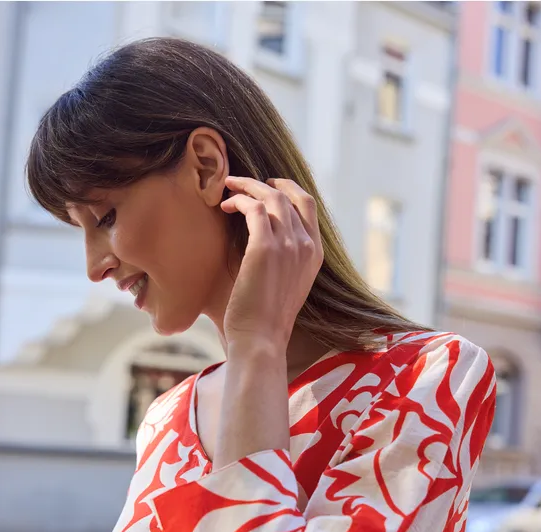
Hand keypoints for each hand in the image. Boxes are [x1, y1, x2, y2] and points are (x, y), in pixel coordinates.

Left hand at [220, 176, 323, 350]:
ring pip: (272, 197)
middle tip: (240, 182)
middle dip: (263, 184)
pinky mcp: (265, 247)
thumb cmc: (265, 320)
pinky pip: (255, 207)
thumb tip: (264, 243)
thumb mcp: (286, 286)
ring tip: (228, 189)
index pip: (308, 206)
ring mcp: (289, 245)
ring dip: (247, 187)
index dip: (289, 188)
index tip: (269, 184)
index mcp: (315, 256)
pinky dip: (239, 200)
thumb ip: (284, 260)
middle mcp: (307, 246)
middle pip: (290, 196)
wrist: (261, 340)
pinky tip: (226, 206)